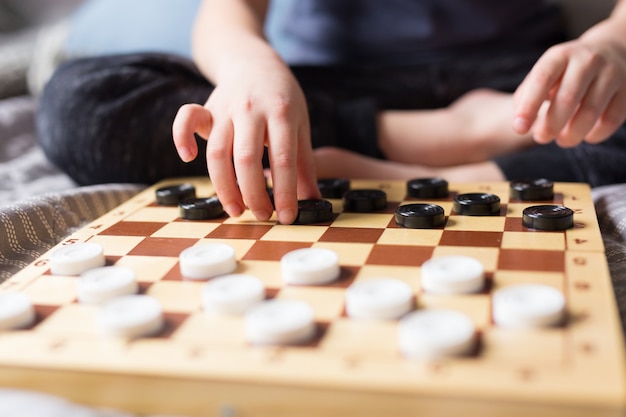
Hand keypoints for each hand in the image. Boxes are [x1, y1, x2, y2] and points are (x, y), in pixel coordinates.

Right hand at [172, 59, 319, 223]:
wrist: (253, 62)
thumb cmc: (281, 99)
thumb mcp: (300, 125)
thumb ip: (304, 164)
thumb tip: (315, 202)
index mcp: (281, 112)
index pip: (283, 159)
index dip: (285, 192)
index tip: (287, 217)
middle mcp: (250, 110)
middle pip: (247, 159)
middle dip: (254, 194)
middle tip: (262, 216)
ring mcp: (225, 108)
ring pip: (217, 152)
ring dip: (224, 186)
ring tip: (236, 210)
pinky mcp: (205, 108)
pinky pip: (185, 119)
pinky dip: (181, 137)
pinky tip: (187, 158)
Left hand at [513, 38, 625, 146]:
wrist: (614, 49)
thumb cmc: (567, 71)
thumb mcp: (545, 73)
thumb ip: (527, 95)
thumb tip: (520, 123)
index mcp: (560, 55)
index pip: (542, 80)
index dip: (529, 106)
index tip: (519, 128)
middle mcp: (587, 60)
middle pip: (567, 98)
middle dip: (550, 125)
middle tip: (541, 138)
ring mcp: (612, 73)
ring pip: (590, 112)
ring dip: (572, 134)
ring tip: (563, 140)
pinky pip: (612, 119)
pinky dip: (596, 134)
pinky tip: (586, 136)